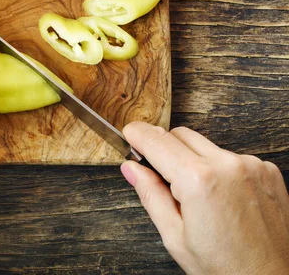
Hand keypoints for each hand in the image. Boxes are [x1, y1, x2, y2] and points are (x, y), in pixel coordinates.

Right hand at [121, 122, 288, 274]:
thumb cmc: (226, 268)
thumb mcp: (175, 236)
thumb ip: (151, 195)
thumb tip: (131, 168)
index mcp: (199, 182)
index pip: (157, 142)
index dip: (137, 134)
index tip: (129, 134)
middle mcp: (227, 166)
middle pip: (180, 136)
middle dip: (163, 148)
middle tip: (158, 174)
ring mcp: (251, 166)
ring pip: (206, 146)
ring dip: (192, 160)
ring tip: (196, 196)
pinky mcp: (267, 171)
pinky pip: (230, 157)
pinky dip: (218, 168)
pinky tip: (220, 196)